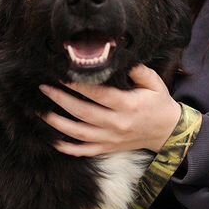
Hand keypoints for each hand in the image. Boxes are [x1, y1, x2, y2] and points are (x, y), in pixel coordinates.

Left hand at [39, 65, 180, 155]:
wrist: (167, 132)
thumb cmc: (158, 104)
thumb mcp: (154, 83)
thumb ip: (137, 70)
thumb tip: (118, 58)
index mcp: (128, 105)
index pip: (98, 94)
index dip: (79, 85)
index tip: (62, 75)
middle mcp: (116, 123)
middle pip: (82, 112)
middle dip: (60, 100)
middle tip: (44, 88)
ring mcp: (110, 138)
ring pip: (78, 133)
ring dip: (57, 123)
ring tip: (41, 112)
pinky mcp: (107, 148)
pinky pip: (84, 151)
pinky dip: (67, 148)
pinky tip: (52, 140)